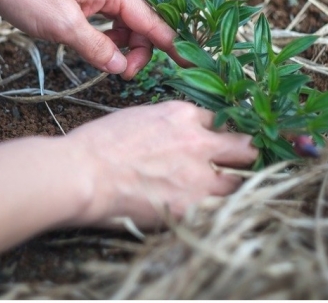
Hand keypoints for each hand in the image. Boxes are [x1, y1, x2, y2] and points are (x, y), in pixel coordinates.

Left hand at [0, 0, 178, 78]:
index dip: (170, 45)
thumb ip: (97, 49)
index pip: (151, 21)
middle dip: (138, 51)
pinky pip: (104, 23)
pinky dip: (104, 39)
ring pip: (121, 25)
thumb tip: (122, 68)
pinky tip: (93, 51)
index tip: (188, 65)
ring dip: (120, 47)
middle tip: (122, 75)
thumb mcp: (64, 27)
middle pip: (139, 24)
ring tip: (107, 65)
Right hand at [65, 101, 257, 227]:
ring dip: (230, 187)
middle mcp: (198, 141)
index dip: (219, 134)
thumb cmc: (98, 146)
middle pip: (244, 147)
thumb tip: (179, 138)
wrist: (83, 174)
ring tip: (219, 194)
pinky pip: (218, 210)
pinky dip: (213, 211)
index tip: (218, 143)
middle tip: (239, 165)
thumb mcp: (139, 118)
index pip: (220, 120)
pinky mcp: (192, 206)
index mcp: (182, 115)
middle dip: (243, 156)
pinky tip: (204, 212)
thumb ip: (169, 126)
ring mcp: (199, 176)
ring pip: (238, 181)